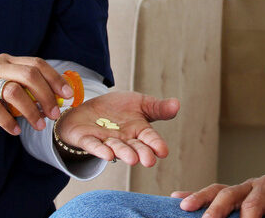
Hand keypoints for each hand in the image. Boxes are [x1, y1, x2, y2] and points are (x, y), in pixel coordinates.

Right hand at [0, 54, 72, 135]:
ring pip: (15, 92)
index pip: (37, 64)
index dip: (55, 78)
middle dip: (48, 95)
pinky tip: (14, 130)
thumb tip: (44, 97)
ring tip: (39, 125)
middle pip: (30, 75)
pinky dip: (9, 122)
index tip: (68, 94)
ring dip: (32, 111)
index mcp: (3, 61)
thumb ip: (14, 82)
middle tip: (56, 113)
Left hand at [56, 91, 179, 165]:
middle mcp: (124, 139)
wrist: (90, 107)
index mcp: (138, 131)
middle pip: (134, 147)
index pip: (150, 138)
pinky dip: (100, 150)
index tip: (163, 151)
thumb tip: (177, 104)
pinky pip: (93, 145)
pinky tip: (107, 155)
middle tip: (149, 161)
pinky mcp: (87, 139)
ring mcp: (106, 140)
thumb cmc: (118, 108)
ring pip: (116, 148)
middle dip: (141, 153)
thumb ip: (158, 107)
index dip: (156, 144)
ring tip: (132, 159)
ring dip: (123, 153)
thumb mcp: (140, 103)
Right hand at [171, 175, 264, 217]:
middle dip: (218, 208)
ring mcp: (240, 190)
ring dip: (200, 199)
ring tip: (184, 207)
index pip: (254, 203)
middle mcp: (251, 185)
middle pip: (231, 194)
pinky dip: (195, 196)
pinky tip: (178, 199)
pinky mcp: (232, 198)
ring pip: (217, 191)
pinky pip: (212, 195)